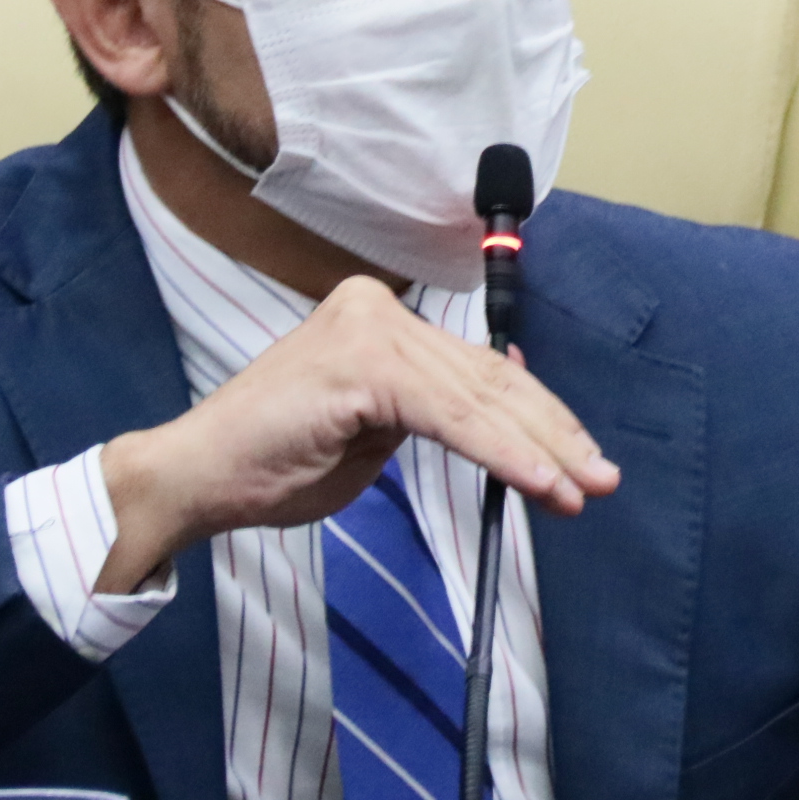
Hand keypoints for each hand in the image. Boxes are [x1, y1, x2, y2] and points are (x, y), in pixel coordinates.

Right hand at [92, 277, 618, 592]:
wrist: (198, 477)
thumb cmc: (275, 462)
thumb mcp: (373, 433)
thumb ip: (432, 411)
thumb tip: (503, 407)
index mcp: (378, 317)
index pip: (480, 368)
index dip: (539, 416)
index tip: (581, 461)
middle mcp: (377, 309)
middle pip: (490, 377)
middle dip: (553, 434)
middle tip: (601, 479)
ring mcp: (369, 330)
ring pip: (480, 398)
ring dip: (538, 452)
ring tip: (580, 490)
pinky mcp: (362, 365)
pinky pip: (451, 418)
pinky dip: (501, 454)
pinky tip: (537, 483)